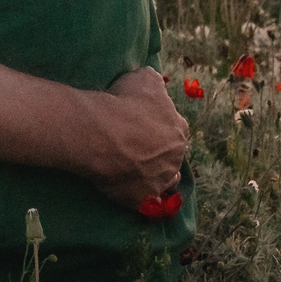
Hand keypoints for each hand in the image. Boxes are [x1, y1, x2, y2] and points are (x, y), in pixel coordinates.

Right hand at [87, 66, 189, 208]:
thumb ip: (154, 81)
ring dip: (157, 177)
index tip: (145, 127)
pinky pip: (146, 203)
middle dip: (160, 154)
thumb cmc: (123, 103)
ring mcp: (161, 180)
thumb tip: (156, 81)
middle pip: (172, 156)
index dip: (160, 128)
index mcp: (178, 128)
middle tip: (137, 149)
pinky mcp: (143, 198)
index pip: (175, 129)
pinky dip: (141, 198)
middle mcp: (176, 156)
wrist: (102, 134)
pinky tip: (130, 192)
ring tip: (138, 173)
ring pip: (165, 181)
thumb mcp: (144, 78)